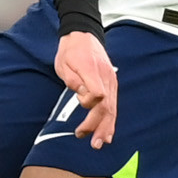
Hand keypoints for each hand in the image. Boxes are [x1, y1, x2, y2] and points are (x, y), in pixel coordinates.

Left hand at [53, 30, 117, 148]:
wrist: (83, 35)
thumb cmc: (71, 50)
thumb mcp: (64, 63)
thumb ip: (73, 80)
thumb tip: (83, 96)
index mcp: (92, 71)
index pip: (97, 94)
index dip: (89, 102)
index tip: (79, 102)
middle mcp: (106, 77)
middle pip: (106, 106)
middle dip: (99, 126)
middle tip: (93, 142)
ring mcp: (111, 81)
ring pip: (112, 108)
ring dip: (107, 127)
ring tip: (102, 142)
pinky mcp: (111, 84)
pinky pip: (113, 105)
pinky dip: (111, 120)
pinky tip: (109, 132)